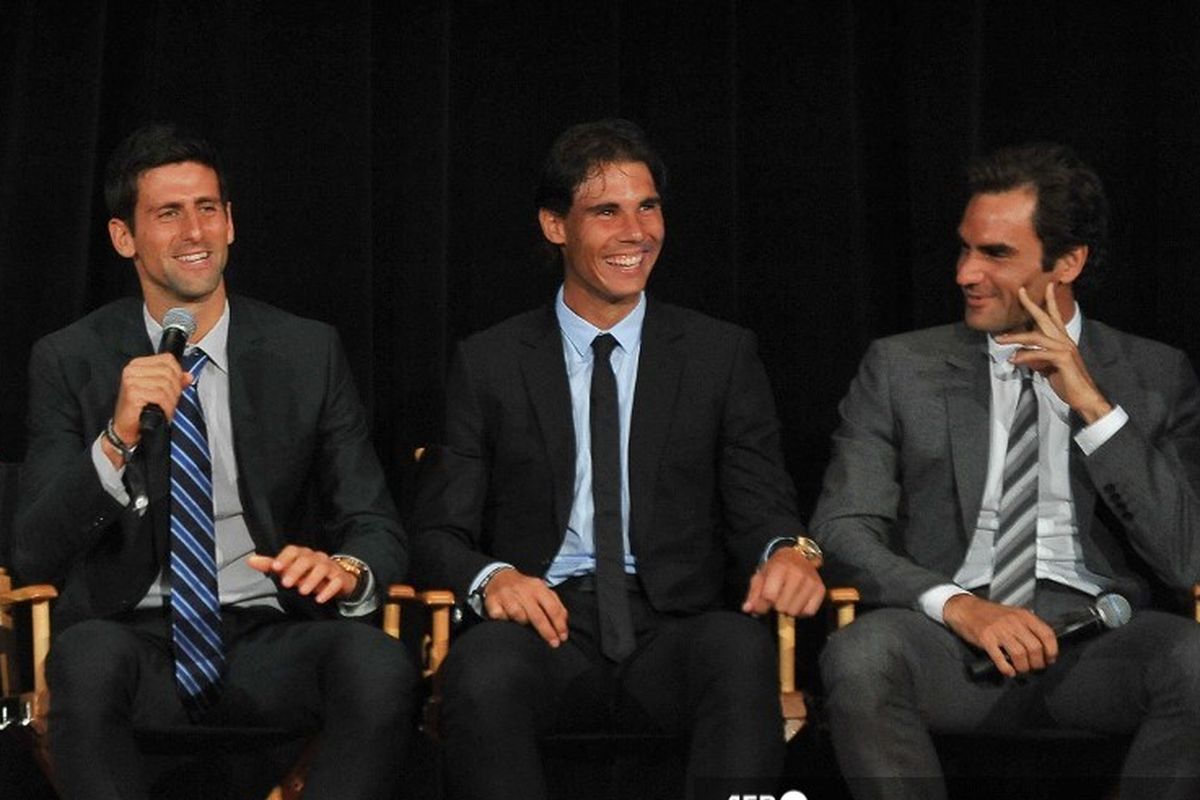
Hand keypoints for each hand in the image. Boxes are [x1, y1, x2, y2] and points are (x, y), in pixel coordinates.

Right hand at [103, 353, 192, 466]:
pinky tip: (161, 411)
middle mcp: (132, 370)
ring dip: (171, 400)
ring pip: (166, 384)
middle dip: (175, 389)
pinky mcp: (132, 393)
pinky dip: (166, 406)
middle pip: (169, 372)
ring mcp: (131, 381)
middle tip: (169, 401)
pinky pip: (160, 396)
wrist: (126, 429)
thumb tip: (188, 376)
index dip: (177, 374)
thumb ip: (175, 381)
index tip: (176, 386)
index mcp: (138, 365)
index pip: (167, 359)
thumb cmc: (141, 411)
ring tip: (164, 407)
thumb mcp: (161, 392)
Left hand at [247, 545, 360, 603]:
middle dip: (296, 570)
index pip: (294, 550)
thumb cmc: (309, 574)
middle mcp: (317, 557)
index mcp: (303, 554)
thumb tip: (250, 560)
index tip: (275, 567)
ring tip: (302, 591)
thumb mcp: (290, 570)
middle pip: (307, 559)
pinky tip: (320, 599)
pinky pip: (336, 581)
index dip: (284, 557)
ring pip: (322, 568)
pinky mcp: (340, 578)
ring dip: (312, 579)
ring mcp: (330, 567)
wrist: (338, 578)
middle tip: (286, 583)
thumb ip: (271, 566)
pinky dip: (328, 590)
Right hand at [483, 568, 569, 646]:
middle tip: (554, 644)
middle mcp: (523, 590)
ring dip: (523, 623)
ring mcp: (507, 595)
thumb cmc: (525, 589)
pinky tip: (507, 620)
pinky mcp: (493, 602)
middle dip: (547, 632)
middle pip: (537, 615)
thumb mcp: (542, 591)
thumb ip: (555, 605)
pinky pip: (501, 617)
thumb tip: (564, 624)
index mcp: (538, 587)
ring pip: (519, 616)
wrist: (499, 577)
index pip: (552, 608)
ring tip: (524, 623)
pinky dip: (505, 621)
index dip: (559, 624)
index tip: (563, 637)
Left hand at [741, 547, 825, 616]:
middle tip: (778, 596)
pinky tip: (798, 600)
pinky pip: (808, 612)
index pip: (769, 596)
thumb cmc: (776, 568)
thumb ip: (753, 594)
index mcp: (780, 567)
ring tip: (787, 597)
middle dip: (776, 605)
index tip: (764, 600)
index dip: (763, 603)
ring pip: (794, 611)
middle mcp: (797, 573)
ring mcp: (811, 581)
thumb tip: (748, 609)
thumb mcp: (761, 576)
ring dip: (788, 608)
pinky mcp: (821, 589)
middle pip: (782, 607)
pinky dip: (802, 610)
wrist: (799, 556)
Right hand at [943, 593, 1057, 677]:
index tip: (1049, 659)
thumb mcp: (1013, 614)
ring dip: (1023, 668)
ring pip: (1020, 655)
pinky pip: (1000, 659)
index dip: (1052, 651)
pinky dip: (1007, 669)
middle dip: (1037, 663)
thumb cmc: (989, 614)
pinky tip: (1008, 671)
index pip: (1047, 634)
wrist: (965, 609)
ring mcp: (999, 630)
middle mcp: (1013, 622)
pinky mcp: (986, 639)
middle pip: (1035, 648)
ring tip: (1020, 669)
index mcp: (1023, 615)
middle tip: (1034, 667)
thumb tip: (1043, 647)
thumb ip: (1027, 627)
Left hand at [995, 284, 1112, 423]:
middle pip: (1046, 317)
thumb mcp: (1048, 367)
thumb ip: (1037, 357)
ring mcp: (1065, 348)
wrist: (1083, 397)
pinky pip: (1039, 354)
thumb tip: (1021, 355)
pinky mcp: (1063, 359)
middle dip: (1032, 304)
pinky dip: (1024, 355)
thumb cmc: (1067, 382)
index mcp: (1062, 340)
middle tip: (1020, 292)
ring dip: (1015, 337)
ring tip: (999, 340)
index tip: (1046, 286)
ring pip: (1036, 337)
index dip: (1050, 300)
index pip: (1055, 316)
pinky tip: (1013, 360)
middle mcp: (1064, 340)